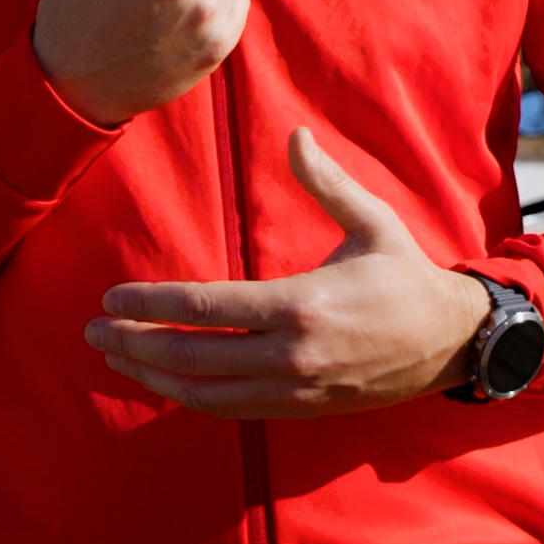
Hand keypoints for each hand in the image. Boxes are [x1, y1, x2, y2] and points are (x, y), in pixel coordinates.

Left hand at [87, 129, 489, 415]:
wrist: (450, 343)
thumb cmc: (406, 276)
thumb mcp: (372, 222)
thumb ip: (326, 182)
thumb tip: (295, 134)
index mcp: (302, 305)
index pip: (205, 307)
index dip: (152, 303)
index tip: (113, 296)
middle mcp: (292, 355)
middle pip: (192, 357)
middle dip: (134, 344)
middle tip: (93, 330)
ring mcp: (295, 389)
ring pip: (204, 392)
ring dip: (152, 376)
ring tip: (115, 356)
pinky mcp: (300, 409)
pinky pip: (231, 409)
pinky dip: (189, 398)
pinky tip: (164, 381)